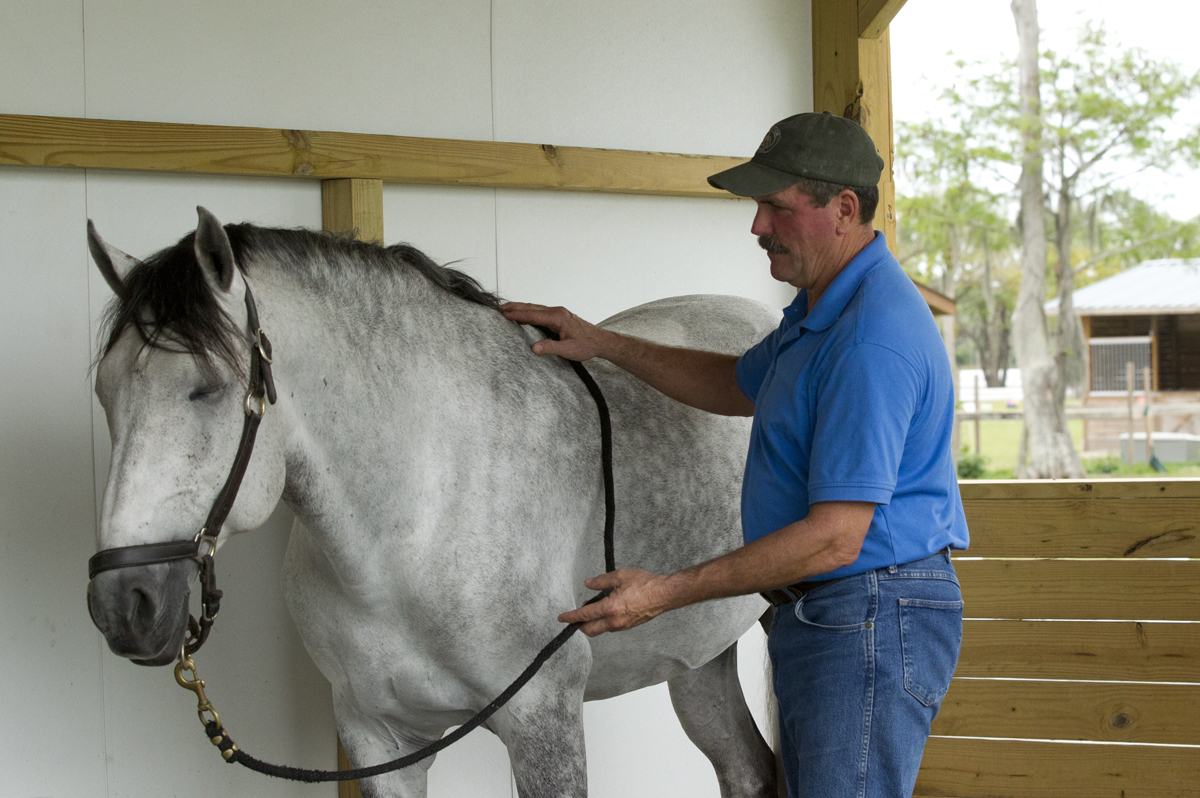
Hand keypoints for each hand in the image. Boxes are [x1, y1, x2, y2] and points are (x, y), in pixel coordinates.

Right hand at [499, 302, 608, 361]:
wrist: (600, 341)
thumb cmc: (586, 345)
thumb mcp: (568, 350)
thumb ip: (550, 347)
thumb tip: (533, 348)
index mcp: (558, 317)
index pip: (533, 314)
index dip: (517, 314)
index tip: (504, 314)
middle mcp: (557, 312)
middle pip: (532, 307)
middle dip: (514, 307)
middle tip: (499, 308)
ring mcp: (558, 313)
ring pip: (535, 308)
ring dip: (520, 308)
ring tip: (506, 309)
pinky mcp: (559, 317)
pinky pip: (540, 312)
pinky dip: (528, 312)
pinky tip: (522, 315)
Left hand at [558, 569, 674, 635]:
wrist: (664, 594)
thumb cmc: (644, 584)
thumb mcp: (620, 576)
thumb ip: (601, 581)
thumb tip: (588, 584)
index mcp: (610, 608)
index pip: (585, 615)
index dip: (571, 616)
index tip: (562, 618)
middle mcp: (615, 621)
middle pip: (590, 630)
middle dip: (580, 625)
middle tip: (575, 616)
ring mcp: (622, 626)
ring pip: (601, 629)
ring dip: (593, 622)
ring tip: (593, 607)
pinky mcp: (629, 626)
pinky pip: (610, 627)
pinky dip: (603, 621)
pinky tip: (606, 609)